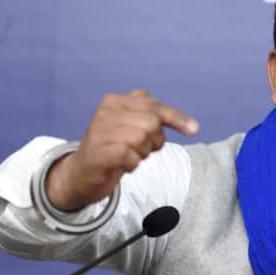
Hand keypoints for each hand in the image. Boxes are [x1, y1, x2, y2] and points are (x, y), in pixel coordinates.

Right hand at [45, 89, 198, 210]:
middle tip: (144, 149)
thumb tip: (191, 123)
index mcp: (114, 101)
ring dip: (143, 153)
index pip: (154, 105)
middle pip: (152, 123)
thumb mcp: (131, 125)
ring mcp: (98, 132)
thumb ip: (152, 114)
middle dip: (155, 140)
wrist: (81, 173)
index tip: (194, 129)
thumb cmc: (114, 147)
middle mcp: (104, 112)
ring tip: (131, 156)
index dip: (176, 117)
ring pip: (142, 139)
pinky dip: (134, 164)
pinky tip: (125, 165)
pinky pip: (130, 156)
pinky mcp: (97, 154)